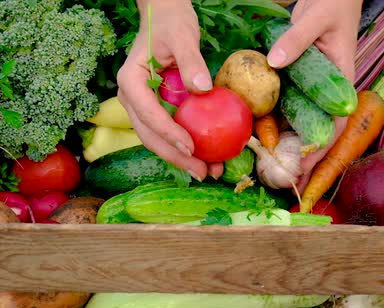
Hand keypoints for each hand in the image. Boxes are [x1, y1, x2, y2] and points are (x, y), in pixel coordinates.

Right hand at [116, 0, 222, 180]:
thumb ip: (191, 61)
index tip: (192, 147)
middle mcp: (132, 98)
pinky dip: (185, 145)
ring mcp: (142, 106)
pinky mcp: (156, 108)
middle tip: (203, 172)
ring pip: (158, 139)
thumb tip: (202, 88)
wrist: (165, 16)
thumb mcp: (183, 37)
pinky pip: (168, 131)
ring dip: (181, 157)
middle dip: (176, 157)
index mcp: (131, 82)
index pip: (149, 114)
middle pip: (150, 135)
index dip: (169, 134)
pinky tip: (206, 156)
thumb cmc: (171, 23)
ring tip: (208, 171)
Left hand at [266, 0, 362, 191]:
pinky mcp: (301, 80)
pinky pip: (289, 104)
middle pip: (317, 130)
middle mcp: (328, 90)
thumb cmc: (331, 4)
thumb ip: (296, 40)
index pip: (334, 123)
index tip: (304, 169)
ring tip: (270, 165)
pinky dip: (278, 120)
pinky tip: (262, 133)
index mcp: (341, 81)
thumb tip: (274, 62)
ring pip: (302, 121)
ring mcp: (314, 87)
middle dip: (302, 156)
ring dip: (288, 143)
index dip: (321, 150)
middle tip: (283, 178)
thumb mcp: (315, 19)